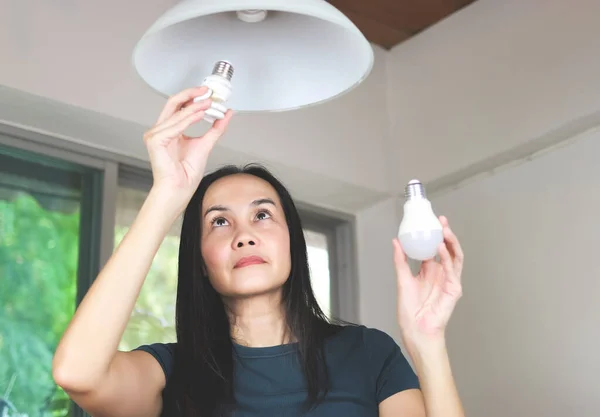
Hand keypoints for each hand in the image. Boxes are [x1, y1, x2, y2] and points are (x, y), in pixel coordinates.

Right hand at [143, 86, 232, 202]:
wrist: (180, 189)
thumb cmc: (186, 173)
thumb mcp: (206, 144)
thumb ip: (215, 129)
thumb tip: (226, 114)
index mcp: (170, 130)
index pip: (179, 106)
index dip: (193, 97)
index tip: (208, 93)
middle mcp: (160, 130)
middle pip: (173, 103)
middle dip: (191, 94)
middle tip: (207, 91)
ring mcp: (155, 135)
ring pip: (176, 113)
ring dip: (194, 107)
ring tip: (208, 103)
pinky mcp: (155, 141)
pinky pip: (173, 126)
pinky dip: (187, 119)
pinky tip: (199, 114)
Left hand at [393, 216, 463, 345]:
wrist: (416, 329)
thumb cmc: (410, 310)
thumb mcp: (402, 279)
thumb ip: (400, 260)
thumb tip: (396, 242)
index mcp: (430, 271)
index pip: (435, 248)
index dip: (434, 235)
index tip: (430, 221)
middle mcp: (441, 274)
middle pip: (448, 249)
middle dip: (446, 234)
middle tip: (441, 220)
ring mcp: (449, 281)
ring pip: (455, 257)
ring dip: (451, 242)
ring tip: (444, 229)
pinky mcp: (454, 289)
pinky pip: (452, 270)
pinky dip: (447, 258)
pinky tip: (441, 248)